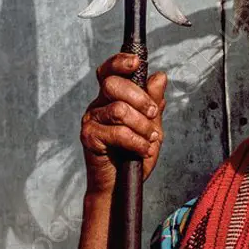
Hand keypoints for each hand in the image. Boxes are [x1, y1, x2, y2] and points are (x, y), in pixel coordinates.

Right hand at [81, 53, 166, 194]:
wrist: (120, 186)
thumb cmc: (133, 156)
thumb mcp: (152, 128)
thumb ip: (154, 103)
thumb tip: (159, 76)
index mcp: (111, 98)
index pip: (109, 71)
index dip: (120, 62)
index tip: (136, 62)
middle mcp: (98, 105)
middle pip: (114, 84)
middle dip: (140, 99)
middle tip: (153, 115)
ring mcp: (91, 120)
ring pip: (118, 109)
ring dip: (142, 126)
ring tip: (150, 140)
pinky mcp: (88, 137)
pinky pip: (117, 132)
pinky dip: (136, 142)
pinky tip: (143, 150)